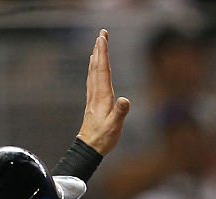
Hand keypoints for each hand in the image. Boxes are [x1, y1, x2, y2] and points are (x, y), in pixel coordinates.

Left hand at [76, 28, 130, 155]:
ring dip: (96, 57)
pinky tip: (93, 68)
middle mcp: (96, 94)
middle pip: (97, 67)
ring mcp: (93, 98)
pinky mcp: (92, 103)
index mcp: (103, 96)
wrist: (89, 147)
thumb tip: (125, 100)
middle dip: (100, 49)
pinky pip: (92, 80)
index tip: (103, 37)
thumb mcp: (115, 126)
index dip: (103, 53)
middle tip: (102, 34)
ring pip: (93, 72)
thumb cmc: (103, 138)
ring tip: (97, 46)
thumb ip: (120, 112)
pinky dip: (93, 70)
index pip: (103, 70)